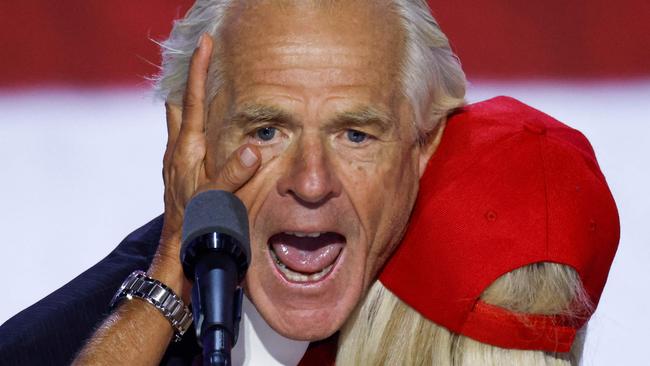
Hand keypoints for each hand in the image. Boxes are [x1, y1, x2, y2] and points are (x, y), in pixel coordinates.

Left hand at [149, 34, 260, 299]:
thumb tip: (251, 148)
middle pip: (182, 106)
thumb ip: (232, 174)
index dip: (200, 70)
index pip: (195, 101)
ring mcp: (178, 163)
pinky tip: (207, 132)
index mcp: (188, 151)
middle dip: (193, 83)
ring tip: (206, 89)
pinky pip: (186, 139)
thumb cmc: (197, 228)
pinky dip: (195, 126)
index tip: (206, 45)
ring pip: (182, 122)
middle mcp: (179, 152)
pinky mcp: (182, 175)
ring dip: (192, 103)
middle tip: (206, 63)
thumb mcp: (217, 200)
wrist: (180, 254)